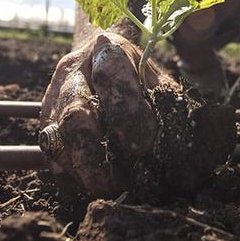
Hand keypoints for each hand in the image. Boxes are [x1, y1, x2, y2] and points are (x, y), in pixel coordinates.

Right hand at [39, 32, 234, 197]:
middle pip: (75, 115)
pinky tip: (91, 181)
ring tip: (107, 189)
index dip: (126, 112)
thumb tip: (196, 147)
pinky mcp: (43, 121)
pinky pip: (50, 152)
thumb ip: (169, 105)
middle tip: (118, 182)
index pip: (112, 75)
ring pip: (56, 138)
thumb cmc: (136, 72)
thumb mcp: (156, 76)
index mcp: (107, 51)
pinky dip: (71, 172)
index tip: (142, 145)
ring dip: (82, 170)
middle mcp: (73, 72)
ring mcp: (52, 98)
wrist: (96, 55)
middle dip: (96, 155)